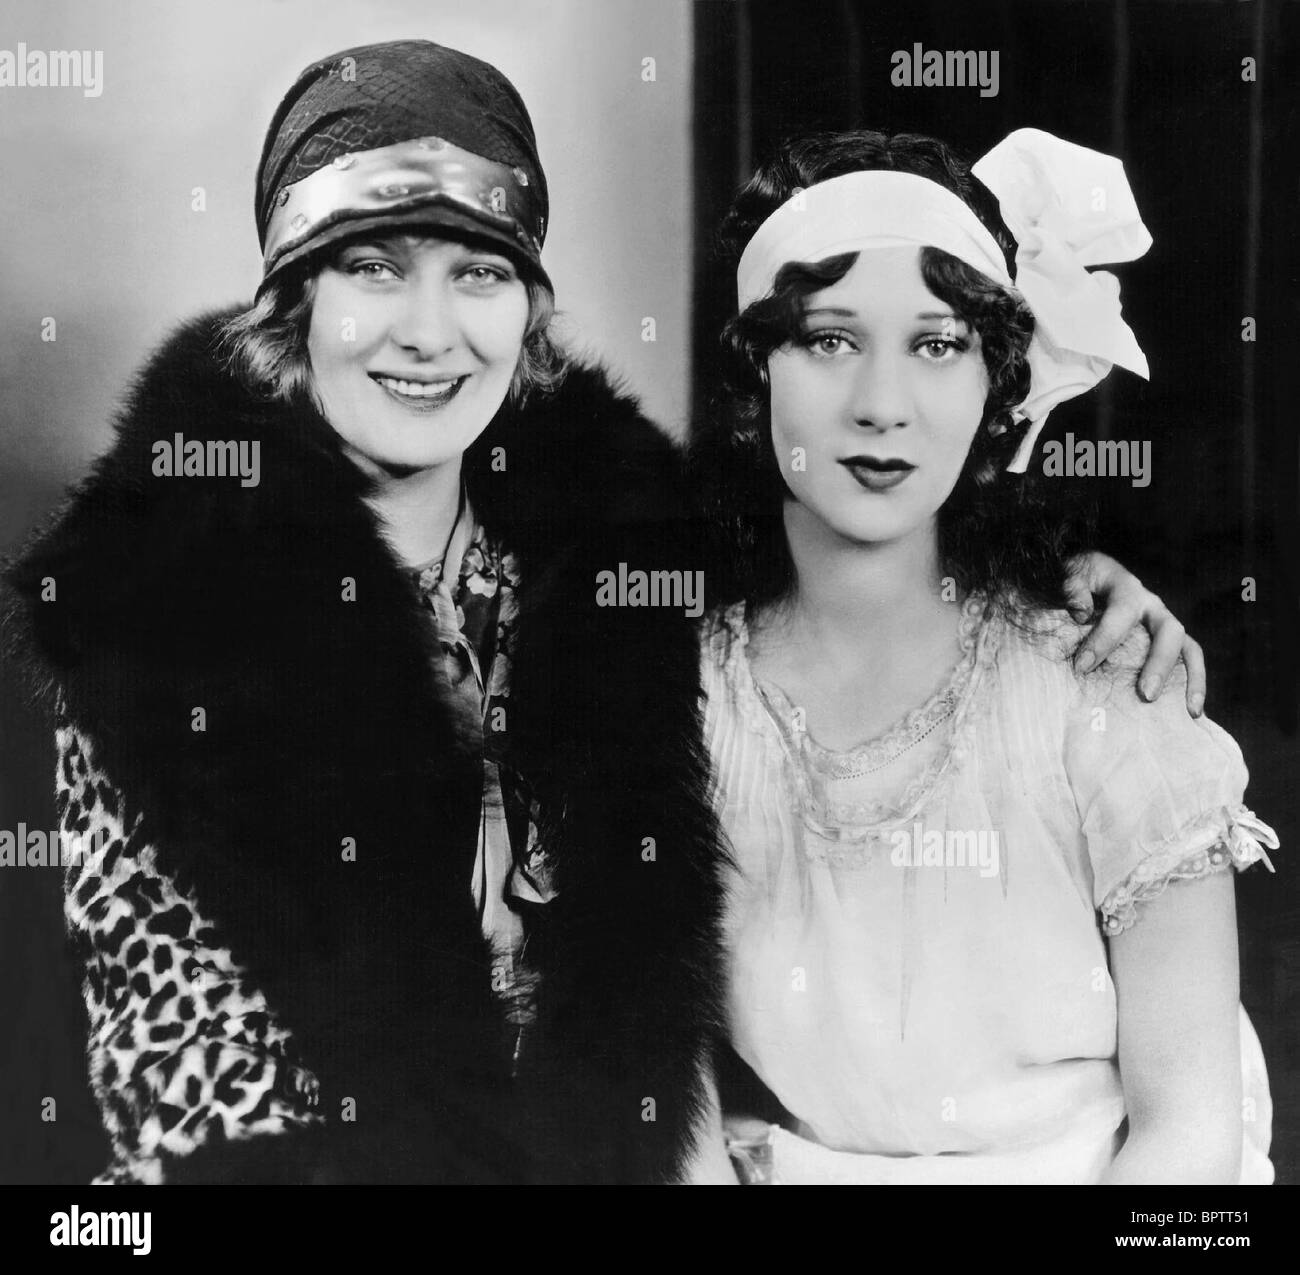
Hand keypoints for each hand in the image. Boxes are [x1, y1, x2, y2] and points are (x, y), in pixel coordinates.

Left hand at [1065, 552, 1205, 716]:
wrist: (1090, 574)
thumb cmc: (1079, 579)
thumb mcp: (1071, 574)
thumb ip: (1073, 589)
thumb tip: (1081, 613)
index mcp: (1126, 589)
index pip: (1121, 614)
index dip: (1103, 640)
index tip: (1082, 667)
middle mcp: (1151, 606)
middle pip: (1169, 632)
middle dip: (1159, 664)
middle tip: (1146, 695)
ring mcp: (1162, 623)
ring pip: (1189, 648)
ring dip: (1193, 680)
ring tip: (1191, 712)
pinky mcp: (1166, 640)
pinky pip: (1188, 661)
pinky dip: (1193, 684)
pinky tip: (1191, 712)